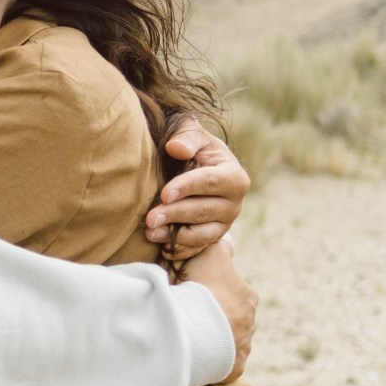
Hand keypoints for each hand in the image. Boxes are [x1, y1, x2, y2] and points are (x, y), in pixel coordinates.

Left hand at [146, 118, 250, 259]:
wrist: (198, 168)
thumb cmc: (194, 148)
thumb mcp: (193, 135)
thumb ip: (187, 137)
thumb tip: (176, 148)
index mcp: (234, 176)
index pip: (209, 182)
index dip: (186, 187)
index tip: (164, 193)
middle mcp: (234, 204)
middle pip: (203, 211)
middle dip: (175, 214)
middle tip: (150, 218)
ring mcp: (224, 224)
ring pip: (201, 234)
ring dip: (174, 235)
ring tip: (150, 232)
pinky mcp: (212, 239)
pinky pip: (197, 249)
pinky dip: (180, 250)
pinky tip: (161, 247)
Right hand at [176, 238, 255, 382]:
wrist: (194, 329)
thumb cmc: (202, 289)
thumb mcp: (211, 254)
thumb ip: (221, 245)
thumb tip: (229, 240)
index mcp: (248, 296)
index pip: (234, 291)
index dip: (215, 289)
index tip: (197, 293)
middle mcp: (251, 323)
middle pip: (232, 317)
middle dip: (216, 316)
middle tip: (192, 315)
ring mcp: (243, 348)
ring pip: (228, 341)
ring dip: (214, 338)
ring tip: (192, 336)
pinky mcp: (233, 368)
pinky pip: (223, 364)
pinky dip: (213, 360)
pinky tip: (198, 356)